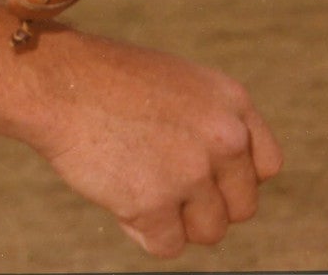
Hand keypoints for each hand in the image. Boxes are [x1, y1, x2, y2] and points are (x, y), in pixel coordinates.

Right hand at [29, 32, 281, 256]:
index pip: (267, 166)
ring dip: (176, 221)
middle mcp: (223, 136)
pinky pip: (167, 246)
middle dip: (207, 206)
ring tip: (139, 184)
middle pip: (241, 207)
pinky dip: (144, 231)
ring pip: (209, 232)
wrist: (60, 82)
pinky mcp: (156, 204)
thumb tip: (226, 183)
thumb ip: (212, 126)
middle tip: (167, 185)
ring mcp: (192, 171)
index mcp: (232, 101)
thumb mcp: (180, 86)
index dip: (236, 179)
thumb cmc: (112, 83)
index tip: (208, 177)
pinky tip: (120, 195)